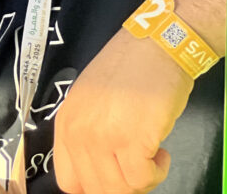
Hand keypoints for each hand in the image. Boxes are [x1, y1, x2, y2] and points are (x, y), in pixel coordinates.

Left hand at [53, 29, 192, 193]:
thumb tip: (98, 169)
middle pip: (95, 189)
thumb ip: (87, 134)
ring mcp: (103, 137)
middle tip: (137, 166)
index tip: (115, 177)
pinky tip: (161, 152)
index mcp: (65, 125)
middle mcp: (78, 133)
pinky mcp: (132, 140)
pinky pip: (142, 179)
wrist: (155, 46)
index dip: (93, 186)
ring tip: (150, 156)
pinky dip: (157, 173)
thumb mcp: (92, 102)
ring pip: (119, 189)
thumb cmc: (128, 71)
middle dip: (122, 185)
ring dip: (141, 180)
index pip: (69, 181)